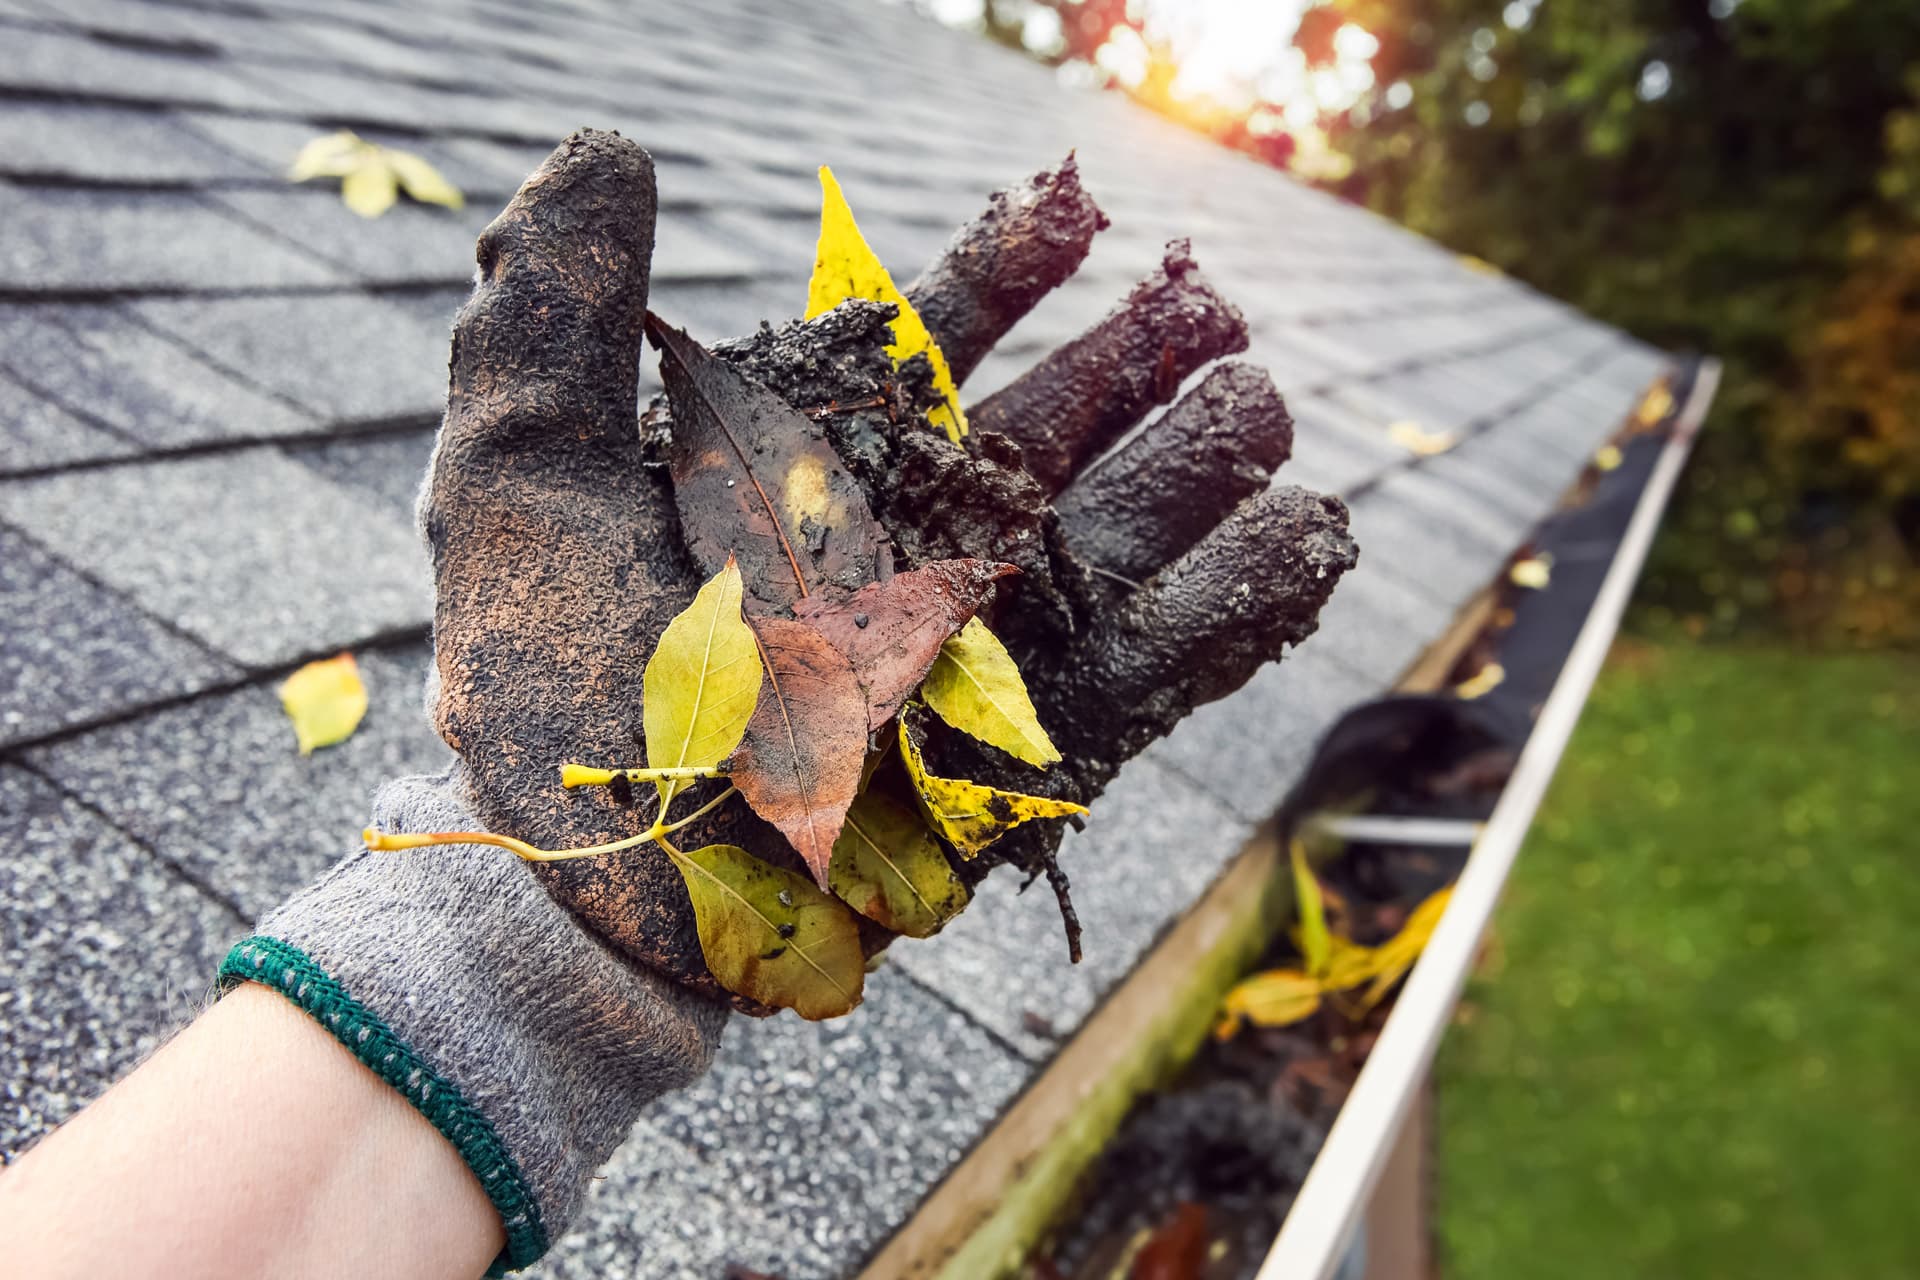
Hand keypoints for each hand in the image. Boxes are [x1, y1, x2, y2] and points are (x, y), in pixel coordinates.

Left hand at [420, 130, 1355, 1004]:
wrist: (589, 900)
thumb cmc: (541, 697)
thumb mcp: (517, 486)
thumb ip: (553, 318)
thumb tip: (606, 149)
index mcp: (803, 478)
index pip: (922, 355)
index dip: (1001, 278)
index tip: (1076, 211)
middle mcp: (898, 555)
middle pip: (1044, 439)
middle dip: (1131, 370)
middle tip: (1209, 311)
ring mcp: (969, 656)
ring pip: (1113, 543)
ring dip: (1196, 471)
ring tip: (1263, 405)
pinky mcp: (1026, 759)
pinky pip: (1152, 675)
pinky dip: (1234, 612)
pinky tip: (1310, 541)